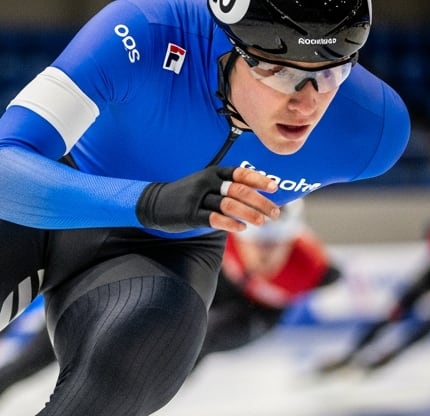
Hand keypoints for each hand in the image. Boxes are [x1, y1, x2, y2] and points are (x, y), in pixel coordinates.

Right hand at [136, 166, 279, 233]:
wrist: (155, 203)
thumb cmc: (189, 195)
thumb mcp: (207, 183)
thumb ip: (228, 186)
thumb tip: (260, 194)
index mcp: (213, 172)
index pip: (240, 173)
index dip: (259, 180)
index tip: (274, 188)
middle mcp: (206, 182)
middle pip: (239, 191)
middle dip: (260, 202)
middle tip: (275, 213)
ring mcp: (197, 199)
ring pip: (229, 204)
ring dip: (249, 214)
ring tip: (262, 222)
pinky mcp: (190, 215)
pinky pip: (213, 219)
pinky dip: (230, 223)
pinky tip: (241, 229)